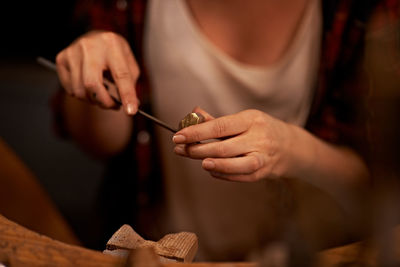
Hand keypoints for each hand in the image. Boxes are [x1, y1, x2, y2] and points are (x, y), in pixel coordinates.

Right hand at [55, 31, 139, 113]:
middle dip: (104, 102)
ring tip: (102, 93)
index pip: (121, 75)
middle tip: (113, 106)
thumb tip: (130, 107)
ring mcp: (72, 52)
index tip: (131, 111)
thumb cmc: (114, 53)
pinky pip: (71, 90)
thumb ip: (130, 84)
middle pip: (92, 84)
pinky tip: (89, 87)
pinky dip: (82, 95)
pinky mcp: (61, 59)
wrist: (95, 38)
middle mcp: (89, 46)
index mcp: (112, 44)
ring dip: (93, 100)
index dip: (127, 95)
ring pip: (80, 91)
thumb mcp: (129, 63)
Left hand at [173, 107, 293, 181]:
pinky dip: (223, 174)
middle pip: (223, 147)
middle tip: (180, 150)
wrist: (291, 147)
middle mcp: (258, 138)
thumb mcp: (243, 119)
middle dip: (198, 150)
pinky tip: (211, 170)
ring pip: (234, 164)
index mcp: (250, 120)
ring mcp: (262, 157)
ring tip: (198, 162)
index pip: (219, 126)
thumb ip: (217, 121)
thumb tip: (193, 114)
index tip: (178, 136)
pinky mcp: (263, 172)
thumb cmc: (261, 130)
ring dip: (213, 164)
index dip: (196, 132)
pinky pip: (240, 176)